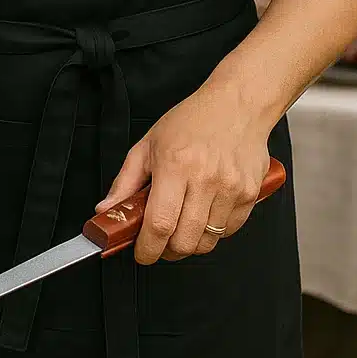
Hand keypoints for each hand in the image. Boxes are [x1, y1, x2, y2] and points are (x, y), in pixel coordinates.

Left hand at [96, 80, 272, 264]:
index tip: (142, 253)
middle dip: (167, 251)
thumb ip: (125, 181)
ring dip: (190, 243)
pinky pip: (229, 231)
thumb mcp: (149, 144)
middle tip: (160, 242)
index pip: (160, 224)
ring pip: (207, 242)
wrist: (237, 104)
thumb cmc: (193, 120)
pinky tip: (204, 214)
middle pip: (184, 241)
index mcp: (176, 165)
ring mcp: (231, 188)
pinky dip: (213, 232)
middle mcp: (205, 178)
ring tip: (182, 226)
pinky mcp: (250, 194)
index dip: (147, 248)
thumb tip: (107, 210)